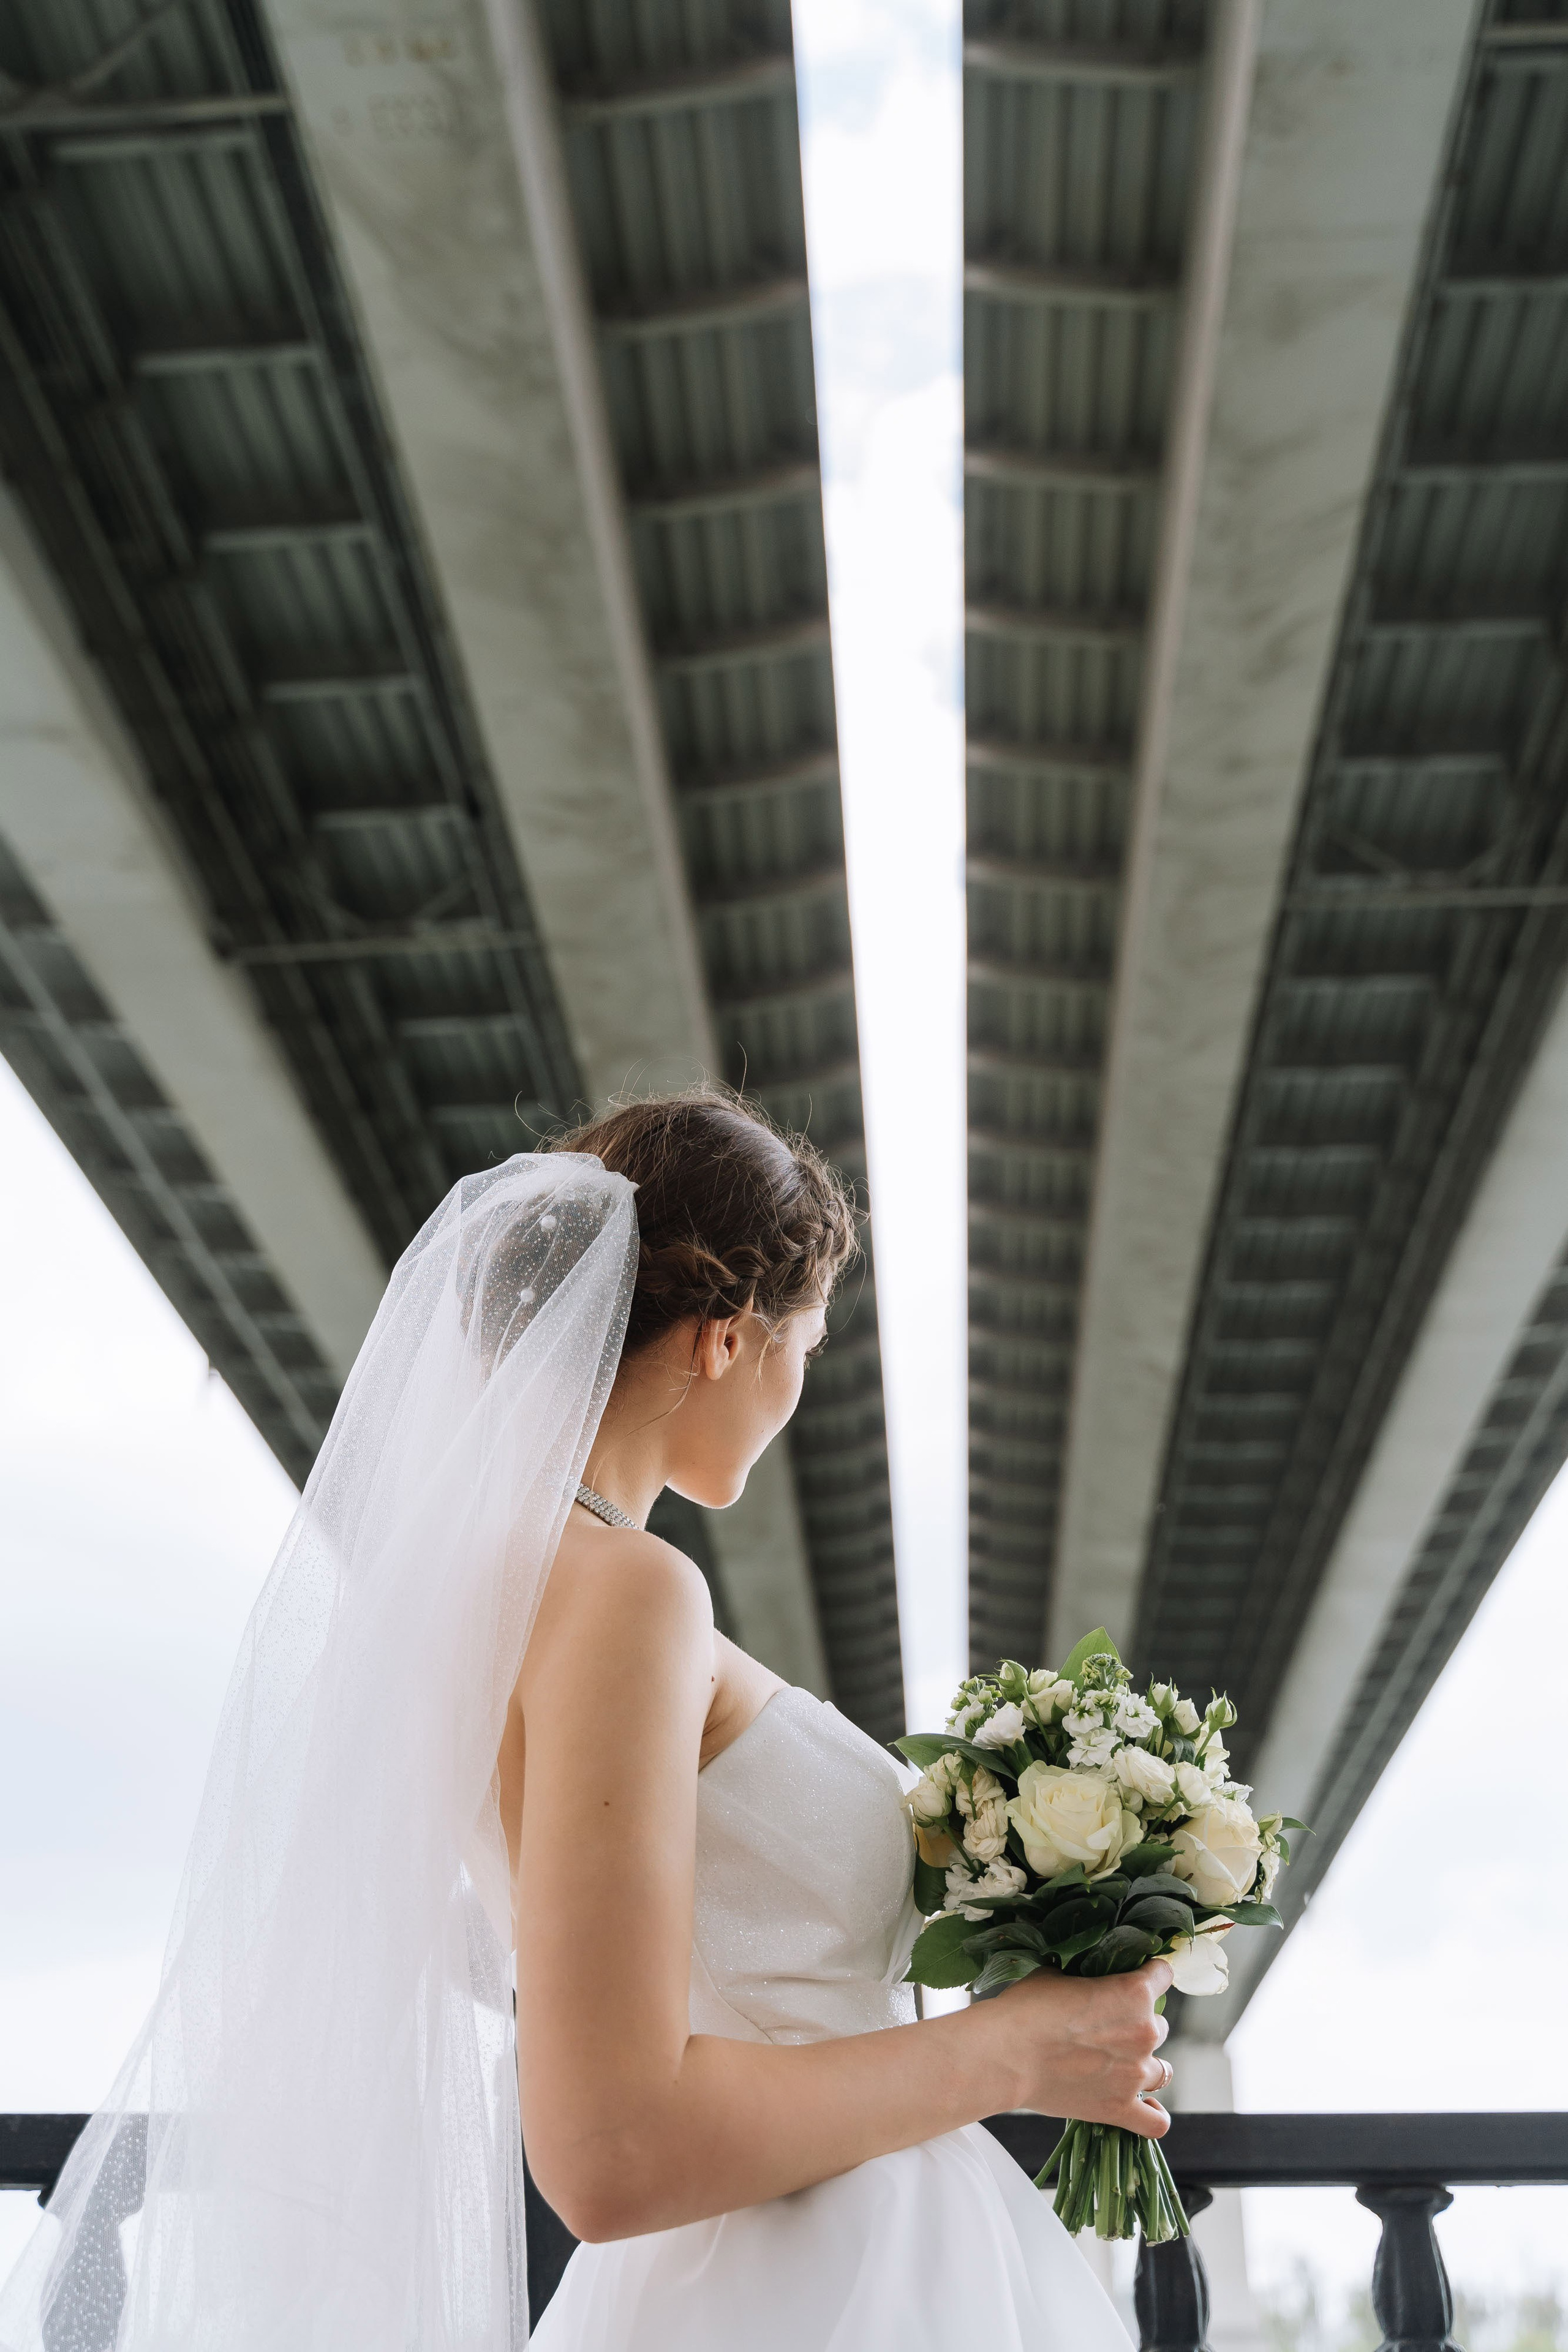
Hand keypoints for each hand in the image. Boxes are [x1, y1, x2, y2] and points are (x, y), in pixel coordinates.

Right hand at [998, 1960, 1172, 2137]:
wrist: (1006, 2054)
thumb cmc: (1026, 2008)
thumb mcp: (1056, 1975)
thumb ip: (1084, 1979)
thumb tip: (1084, 1983)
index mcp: (1133, 1992)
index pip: (1163, 1975)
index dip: (1149, 1975)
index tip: (1136, 1978)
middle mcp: (1144, 2033)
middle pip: (1160, 2026)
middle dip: (1138, 2024)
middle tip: (1107, 2027)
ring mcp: (1135, 2074)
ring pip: (1162, 2069)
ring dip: (1143, 2063)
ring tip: (1118, 2063)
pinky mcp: (1120, 2108)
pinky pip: (1156, 2122)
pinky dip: (1154, 2115)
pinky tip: (1144, 2106)